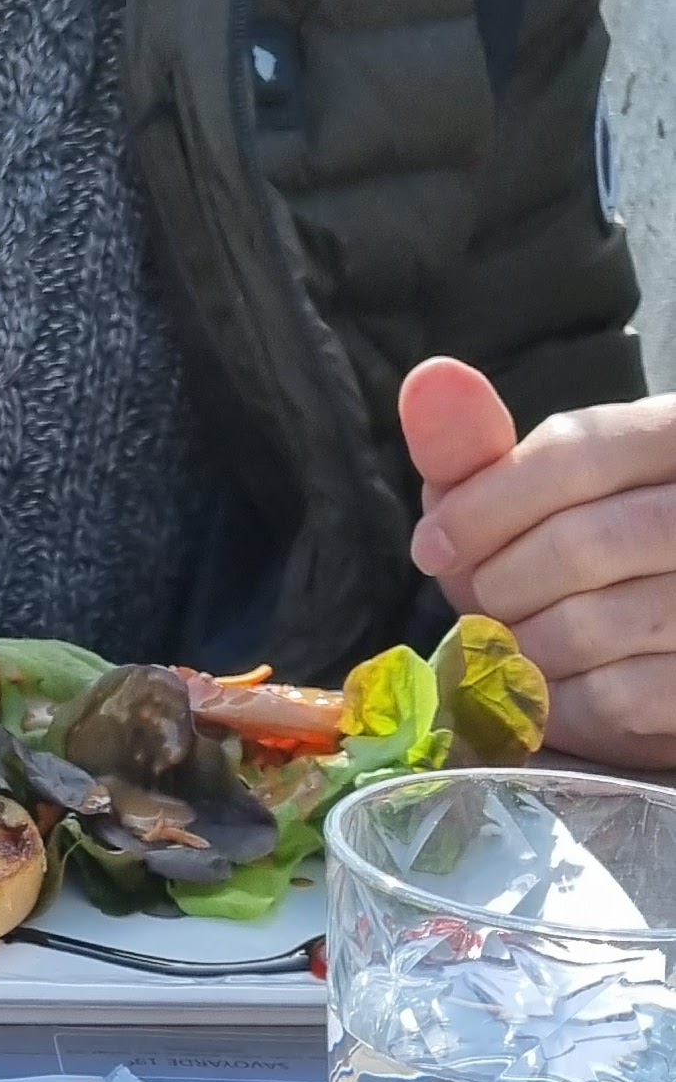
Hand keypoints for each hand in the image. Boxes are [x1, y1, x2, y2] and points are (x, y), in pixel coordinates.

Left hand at [402, 357, 675, 768]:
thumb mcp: (526, 500)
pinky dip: (558, 702)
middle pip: (580, 544)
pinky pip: (611, 698)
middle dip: (502, 585)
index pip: (576, 453)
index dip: (485, 505)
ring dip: (523, 647)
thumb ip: (476, 449)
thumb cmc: (580, 566)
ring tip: (520, 642)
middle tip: (487, 604)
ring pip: (590, 626)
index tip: (433, 546)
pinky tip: (556, 685)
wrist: (651, 655)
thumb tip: (430, 380)